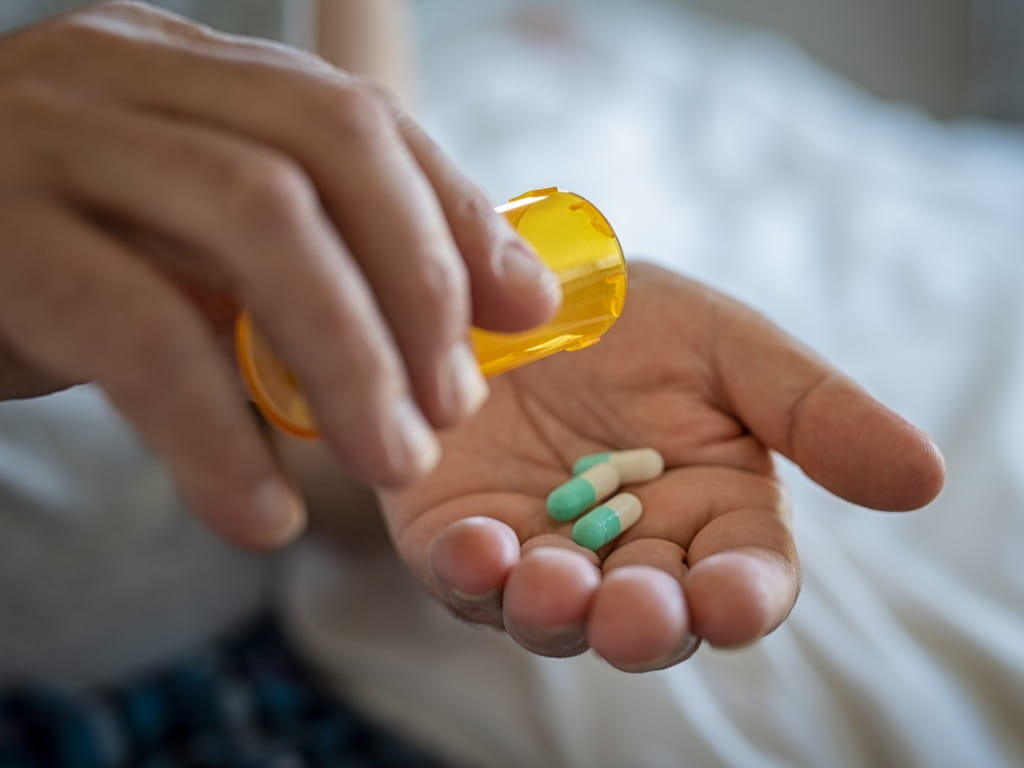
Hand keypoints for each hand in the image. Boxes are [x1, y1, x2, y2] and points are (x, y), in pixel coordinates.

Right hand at [0, 2, 558, 547]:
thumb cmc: (53, 267)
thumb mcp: (187, 244)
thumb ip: (308, 256)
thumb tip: (476, 313)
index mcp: (186, 71)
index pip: (356, 116)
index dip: (456, 215)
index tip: (521, 312)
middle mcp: (122, 76)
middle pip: (325, 146)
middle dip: (417, 282)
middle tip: (454, 406)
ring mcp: (49, 141)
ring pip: (254, 219)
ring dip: (349, 358)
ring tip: (393, 462)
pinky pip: (139, 332)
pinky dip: (218, 432)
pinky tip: (260, 514)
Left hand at [380, 263, 944, 671]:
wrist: (512, 286)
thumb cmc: (627, 316)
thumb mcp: (727, 346)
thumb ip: (811, 412)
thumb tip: (924, 478)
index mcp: (708, 511)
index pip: (742, 577)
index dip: (740, 598)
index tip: (732, 601)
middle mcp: (626, 550)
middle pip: (649, 616)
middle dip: (645, 622)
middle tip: (639, 612)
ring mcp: (539, 551)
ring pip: (554, 612)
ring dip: (556, 609)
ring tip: (554, 582)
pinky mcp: (457, 536)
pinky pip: (461, 574)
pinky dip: (469, 571)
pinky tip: (476, 547)